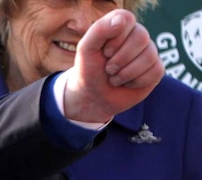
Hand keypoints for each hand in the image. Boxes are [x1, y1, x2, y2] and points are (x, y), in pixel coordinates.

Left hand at [63, 9, 163, 123]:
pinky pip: (155, 71)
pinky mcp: (156, 69)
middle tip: (108, 68)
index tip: (104, 53)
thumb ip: (99, 30)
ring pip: (148, 57)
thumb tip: (121, 20)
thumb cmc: (89, 70)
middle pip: (141, 38)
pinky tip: (126, 83)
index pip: (127, 21)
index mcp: (122, 25)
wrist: (93, 96)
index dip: (114, 40)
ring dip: (125, 73)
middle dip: (119, 59)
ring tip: (114, 78)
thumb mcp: (86, 49)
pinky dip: (135, 82)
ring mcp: (149, 52)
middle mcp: (138, 35)